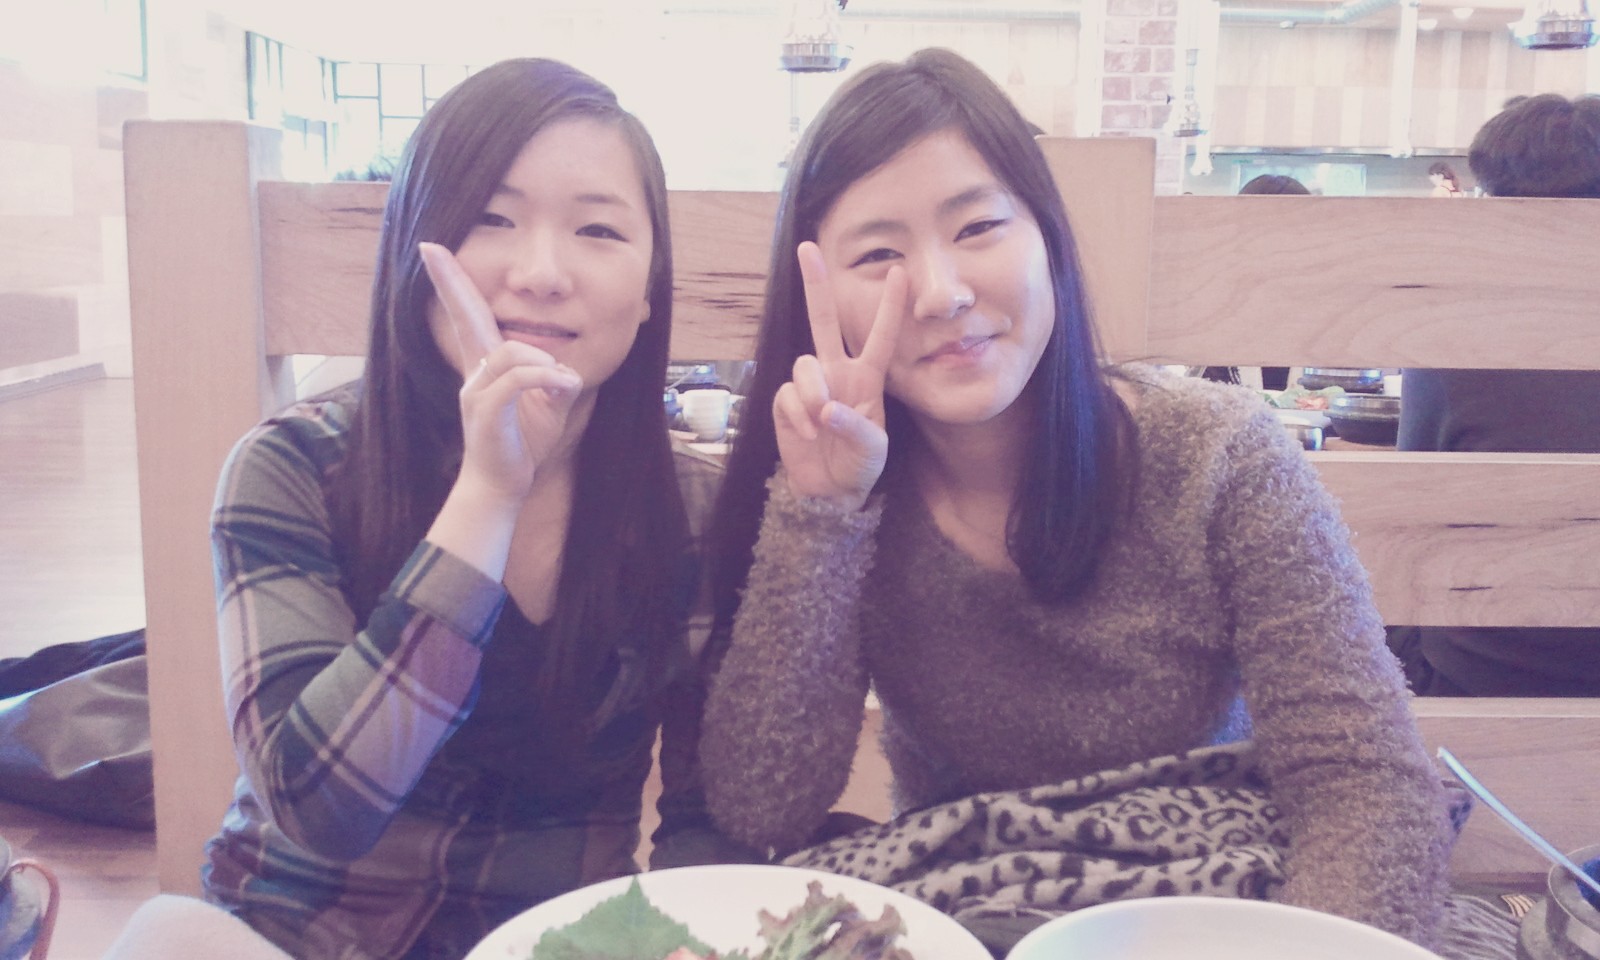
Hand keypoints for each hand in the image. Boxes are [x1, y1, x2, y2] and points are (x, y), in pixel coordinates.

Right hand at [419, 242, 582, 502]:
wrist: (502, 487)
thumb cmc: (522, 445)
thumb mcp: (549, 407)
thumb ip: (556, 383)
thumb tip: (568, 369)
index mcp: (487, 368)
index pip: (470, 318)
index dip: (454, 285)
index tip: (434, 251)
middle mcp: (475, 374)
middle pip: (464, 318)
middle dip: (449, 282)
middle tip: (430, 248)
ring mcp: (476, 392)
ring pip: (509, 351)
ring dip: (543, 360)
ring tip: (562, 381)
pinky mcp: (486, 412)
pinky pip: (516, 380)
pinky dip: (545, 377)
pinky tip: (565, 386)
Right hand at [773, 241, 906, 509]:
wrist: (830, 490)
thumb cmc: (860, 464)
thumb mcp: (872, 449)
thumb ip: (855, 427)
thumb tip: (825, 408)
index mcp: (867, 377)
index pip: (880, 336)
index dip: (889, 305)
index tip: (900, 271)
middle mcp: (837, 372)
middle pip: (824, 320)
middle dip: (816, 285)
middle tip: (807, 248)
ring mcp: (811, 385)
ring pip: (804, 365)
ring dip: (813, 393)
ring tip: (822, 423)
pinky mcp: (786, 402)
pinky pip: (787, 395)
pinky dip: (798, 415)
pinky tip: (809, 434)